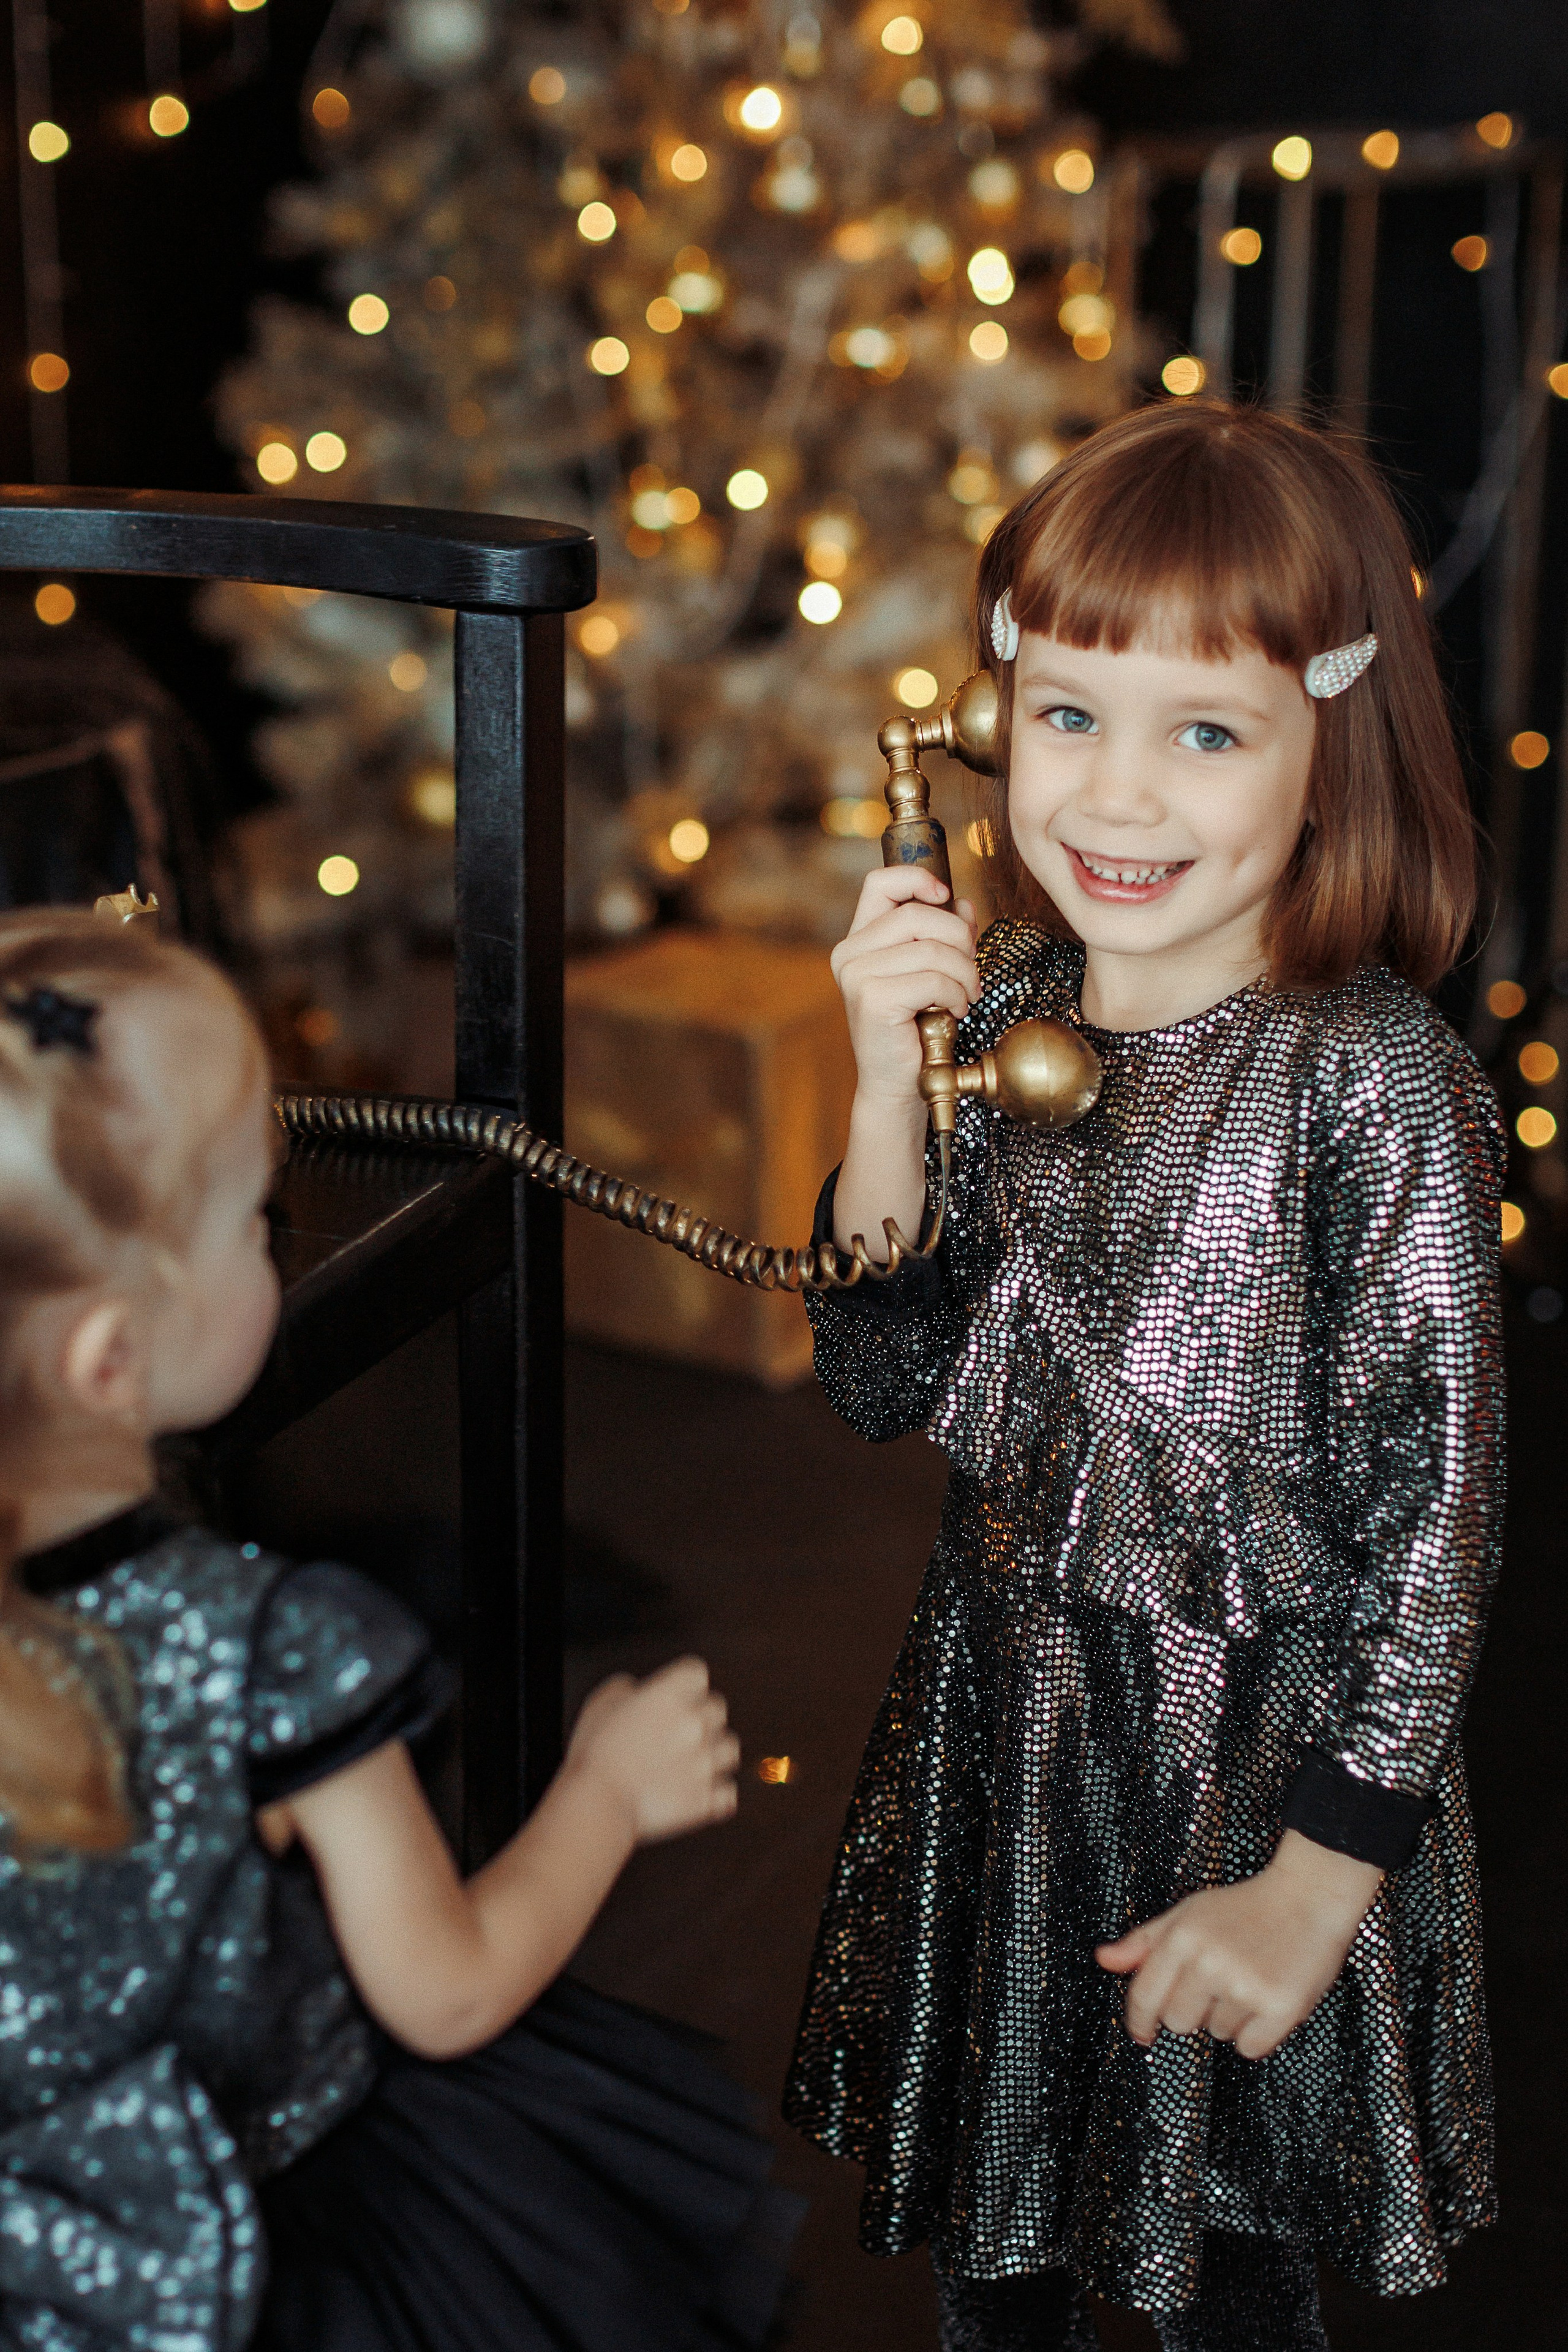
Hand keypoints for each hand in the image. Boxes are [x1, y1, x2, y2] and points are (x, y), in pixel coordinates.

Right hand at [565, 1657, 739, 1844]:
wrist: (599, 1803)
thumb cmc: (596, 1754)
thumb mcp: (602, 1702)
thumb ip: (627, 1688)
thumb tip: (638, 1691)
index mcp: (669, 1697)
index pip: (697, 1673)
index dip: (685, 1685)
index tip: (676, 1697)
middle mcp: (694, 1725)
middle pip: (717, 1708)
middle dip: (701, 1718)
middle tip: (678, 1733)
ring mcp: (704, 1762)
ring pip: (729, 1748)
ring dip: (713, 1753)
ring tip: (690, 1763)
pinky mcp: (705, 1798)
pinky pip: (727, 1792)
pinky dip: (717, 1793)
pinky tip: (700, 1791)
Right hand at [830, 866, 978, 1110]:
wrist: (896, 1085)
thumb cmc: (914, 1030)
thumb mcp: (929, 973)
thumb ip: (942, 935)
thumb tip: (964, 904)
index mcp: (859, 940)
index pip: (880, 882)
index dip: (917, 877)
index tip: (945, 896)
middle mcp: (850, 953)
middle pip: (918, 913)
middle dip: (959, 938)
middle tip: (971, 970)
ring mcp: (858, 975)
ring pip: (932, 949)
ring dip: (964, 973)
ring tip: (966, 996)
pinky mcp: (874, 998)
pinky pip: (933, 979)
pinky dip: (956, 994)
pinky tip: (954, 1011)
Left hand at [1095, 1831, 1383, 2059]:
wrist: (1310, 1898)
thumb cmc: (1245, 1908)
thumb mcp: (1188, 1914)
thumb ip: (1144, 1941)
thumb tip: (1103, 1960)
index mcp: (1183, 1937)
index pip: (1144, 1995)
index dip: (1139, 2020)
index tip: (1142, 2033)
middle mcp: (1210, 1963)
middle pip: (1179, 2021)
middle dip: (1193, 2010)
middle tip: (1217, 1984)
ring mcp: (1246, 1987)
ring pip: (1217, 2033)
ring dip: (1229, 2016)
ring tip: (1249, 1980)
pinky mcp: (1280, 2008)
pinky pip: (1250, 2048)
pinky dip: (1256, 2034)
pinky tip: (1266, 2000)